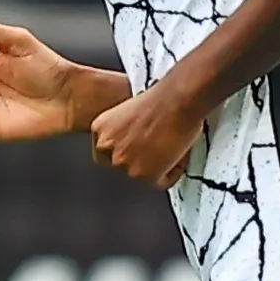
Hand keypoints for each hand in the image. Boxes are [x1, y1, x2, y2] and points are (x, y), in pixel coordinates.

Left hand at [89, 81, 204, 188]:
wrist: (177, 99)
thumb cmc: (163, 98)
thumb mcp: (131, 112)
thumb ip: (126, 132)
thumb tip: (138, 143)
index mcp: (100, 129)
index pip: (106, 153)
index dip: (127, 152)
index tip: (139, 151)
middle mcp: (107, 148)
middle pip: (123, 167)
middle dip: (141, 161)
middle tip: (159, 152)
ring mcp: (123, 163)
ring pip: (143, 176)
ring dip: (159, 167)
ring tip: (173, 149)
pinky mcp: (143, 175)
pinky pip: (162, 182)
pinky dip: (173, 171)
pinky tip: (179, 155)